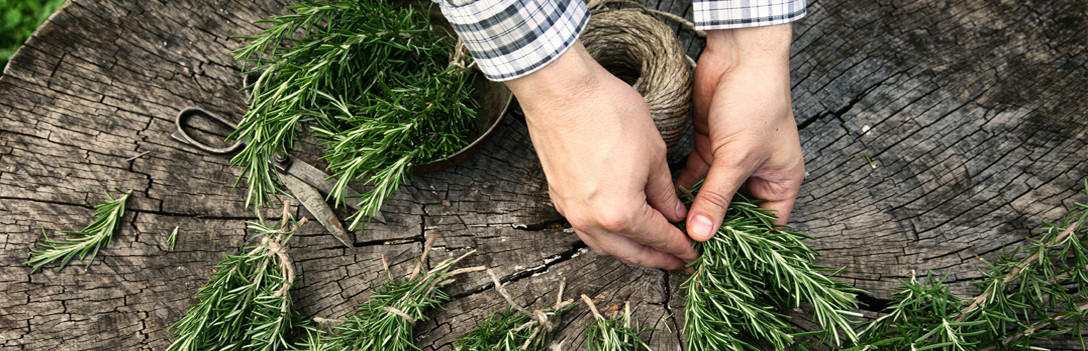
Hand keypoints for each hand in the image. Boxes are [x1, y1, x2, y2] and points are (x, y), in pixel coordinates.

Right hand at [505, 41, 696, 269]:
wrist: (561, 90)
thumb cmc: (608, 112)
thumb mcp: (653, 152)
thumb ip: (664, 190)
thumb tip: (672, 212)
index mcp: (622, 212)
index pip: (658, 239)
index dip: (680, 247)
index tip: (693, 252)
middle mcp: (593, 220)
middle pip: (631, 253)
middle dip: (657, 259)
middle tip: (678, 260)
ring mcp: (571, 211)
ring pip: (605, 246)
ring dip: (631, 252)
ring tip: (651, 248)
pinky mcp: (559, 197)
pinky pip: (587, 230)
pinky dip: (608, 236)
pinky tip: (620, 228)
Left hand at [678, 24, 805, 240]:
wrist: (739, 56)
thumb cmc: (756, 101)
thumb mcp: (738, 156)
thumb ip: (717, 196)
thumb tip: (700, 233)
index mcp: (780, 182)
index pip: (765, 228)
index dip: (742, 247)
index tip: (714, 264)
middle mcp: (757, 176)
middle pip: (734, 215)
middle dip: (711, 231)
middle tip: (684, 254)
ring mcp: (732, 163)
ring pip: (710, 198)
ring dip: (692, 212)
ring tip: (670, 234)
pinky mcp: (710, 149)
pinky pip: (695, 179)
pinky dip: (681, 190)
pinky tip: (663, 205)